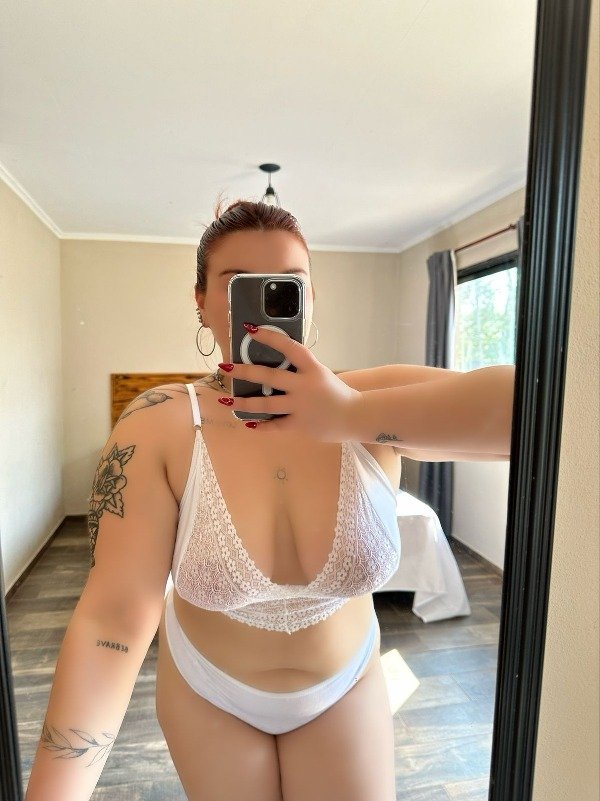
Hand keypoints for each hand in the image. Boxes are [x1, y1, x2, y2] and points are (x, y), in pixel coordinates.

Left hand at [218, 325, 362, 440]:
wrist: (354, 416)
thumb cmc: (335, 392)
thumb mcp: (320, 373)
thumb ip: (300, 370)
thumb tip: (273, 364)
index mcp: (312, 368)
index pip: (289, 347)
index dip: (269, 337)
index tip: (250, 329)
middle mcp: (304, 385)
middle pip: (269, 376)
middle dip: (244, 371)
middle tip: (225, 366)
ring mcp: (300, 406)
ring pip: (266, 404)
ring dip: (244, 402)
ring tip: (226, 400)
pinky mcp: (299, 425)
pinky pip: (275, 426)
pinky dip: (261, 426)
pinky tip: (247, 423)